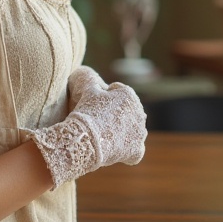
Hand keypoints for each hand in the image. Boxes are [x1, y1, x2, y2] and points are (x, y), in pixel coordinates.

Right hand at [27, 66, 146, 188]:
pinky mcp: (137, 150)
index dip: (104, 98)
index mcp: (129, 95)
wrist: (85, 138)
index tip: (94, 105)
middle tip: (99, 122)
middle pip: (127, 112)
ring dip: (123, 132)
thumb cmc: (86, 111)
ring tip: (105, 136)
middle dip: (116, 115)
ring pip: (132, 130)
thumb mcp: (85, 88)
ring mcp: (140, 133)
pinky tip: (115, 150)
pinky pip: (134, 150)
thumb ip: (88, 77)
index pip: (118, 92)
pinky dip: (127, 151)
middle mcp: (140, 112)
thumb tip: (82, 70)